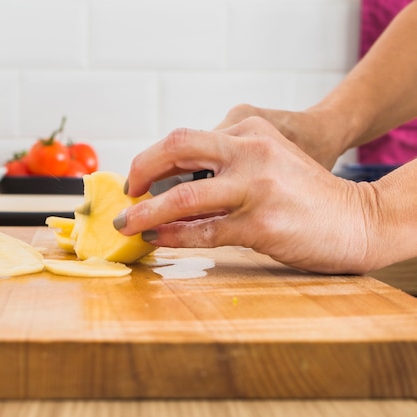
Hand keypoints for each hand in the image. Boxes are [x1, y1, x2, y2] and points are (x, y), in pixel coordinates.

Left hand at [116, 116, 379, 273]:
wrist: (356, 218)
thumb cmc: (302, 194)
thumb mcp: (265, 160)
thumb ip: (223, 163)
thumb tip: (167, 182)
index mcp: (249, 131)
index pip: (184, 139)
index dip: (151, 160)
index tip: (136, 180)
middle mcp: (251, 151)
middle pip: (177, 149)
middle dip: (141, 171)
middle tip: (126, 195)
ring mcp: (256, 187)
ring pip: (183, 197)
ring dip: (146, 212)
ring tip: (127, 223)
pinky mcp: (261, 224)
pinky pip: (203, 231)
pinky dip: (173, 236)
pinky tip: (157, 239)